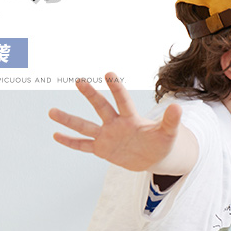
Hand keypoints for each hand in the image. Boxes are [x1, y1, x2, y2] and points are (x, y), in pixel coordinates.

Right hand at [48, 75, 184, 172]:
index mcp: (131, 118)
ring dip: (68, 120)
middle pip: (100, 107)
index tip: (108, 73)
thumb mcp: (168, 134)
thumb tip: (179, 107)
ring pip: (84, 126)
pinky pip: (83, 145)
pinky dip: (70, 142)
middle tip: (79, 80)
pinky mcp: (102, 149)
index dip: (116, 88)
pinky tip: (56, 136)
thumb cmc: (161, 142)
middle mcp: (115, 123)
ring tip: (51, 111)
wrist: (153, 156)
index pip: (123, 101)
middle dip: (90, 95)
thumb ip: (171, 121)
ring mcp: (106, 135)